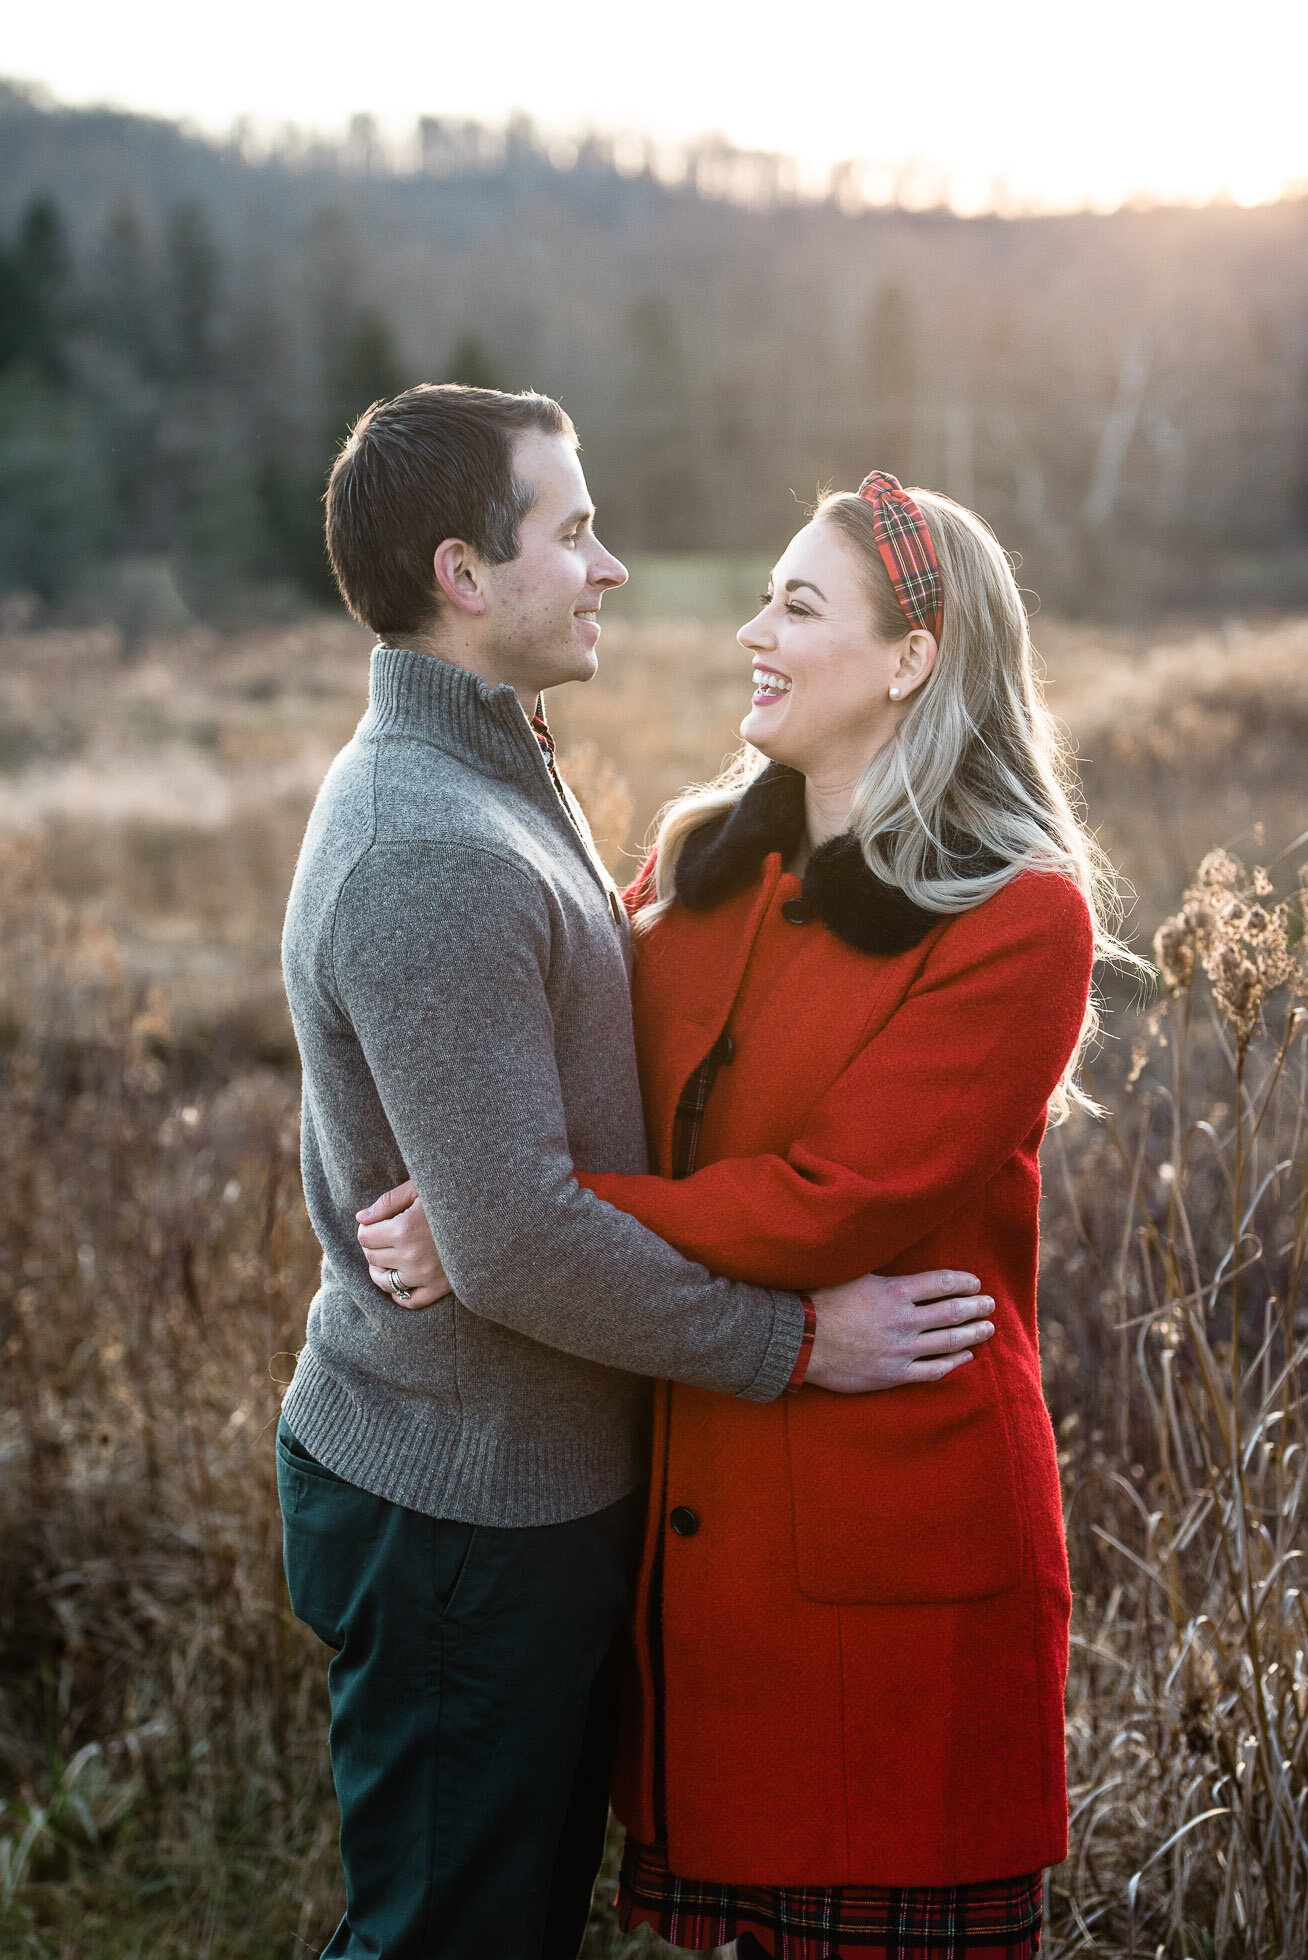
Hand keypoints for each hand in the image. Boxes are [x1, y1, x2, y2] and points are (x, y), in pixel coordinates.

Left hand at [356, 1179, 451, 1308]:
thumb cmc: (453, 1196)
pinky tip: (402, 1277)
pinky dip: (399, 1293)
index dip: (367, 1228)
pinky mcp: (440, 1288)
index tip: (376, 1222)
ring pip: (384, 1281)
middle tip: (386, 1234)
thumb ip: (388, 1202)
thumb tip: (361, 1218)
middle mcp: (412, 1256)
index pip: (365, 1237)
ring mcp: (426, 1276)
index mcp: (404, 1229)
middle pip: (372, 1257)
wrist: (491, 1216)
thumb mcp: (420, 1188)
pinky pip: (409, 1301)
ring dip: (381, 1269)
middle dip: (373, 1245)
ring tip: (390, 1255)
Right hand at [805, 1270, 993, 1393]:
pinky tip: (966, 1357)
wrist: (799, 1341)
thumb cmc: (821, 1302)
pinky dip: (954, 1362)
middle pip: (952, 1312)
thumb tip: (896, 1254)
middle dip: (976, 1307)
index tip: (975, 1282)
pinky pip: (933, 1370)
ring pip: (949, 1342)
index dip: (963, 1282)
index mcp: (895, 1292)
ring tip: (988, 1328)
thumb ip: (880, 1271)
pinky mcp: (894, 1373)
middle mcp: (904, 1320)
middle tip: (990, 1304)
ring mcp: (901, 1349)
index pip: (941, 1283)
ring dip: (973, 1333)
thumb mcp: (852, 1273)